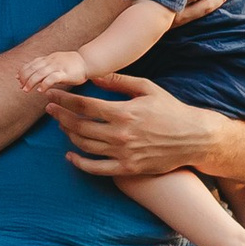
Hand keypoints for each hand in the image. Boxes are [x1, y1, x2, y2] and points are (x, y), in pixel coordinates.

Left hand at [15, 48, 88, 96]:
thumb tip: (33, 77)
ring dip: (31, 82)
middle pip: (33, 68)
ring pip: (40, 73)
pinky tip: (40, 91)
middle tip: (21, 87)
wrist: (87, 61)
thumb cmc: (72, 64)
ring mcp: (58, 66)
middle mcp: (51, 61)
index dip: (23, 71)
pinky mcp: (65, 73)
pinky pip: (52, 78)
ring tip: (26, 90)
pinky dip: (44, 84)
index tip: (17, 79)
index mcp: (48, 58)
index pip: (32, 63)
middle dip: (25, 77)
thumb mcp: (56, 63)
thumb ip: (45, 68)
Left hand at [41, 69, 217, 180]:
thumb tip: (94, 76)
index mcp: (123, 111)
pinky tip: (70, 155)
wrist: (194, 138)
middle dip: (60, 116)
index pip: (83, 105)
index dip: (64, 99)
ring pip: (85, 145)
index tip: (52, 95)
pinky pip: (96, 169)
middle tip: (50, 109)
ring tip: (62, 125)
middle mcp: (120, 134)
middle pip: (79, 126)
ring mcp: (123, 154)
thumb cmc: (171, 110)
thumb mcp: (147, 88)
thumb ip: (119, 81)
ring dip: (68, 135)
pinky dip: (79, 163)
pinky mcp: (128, 169)